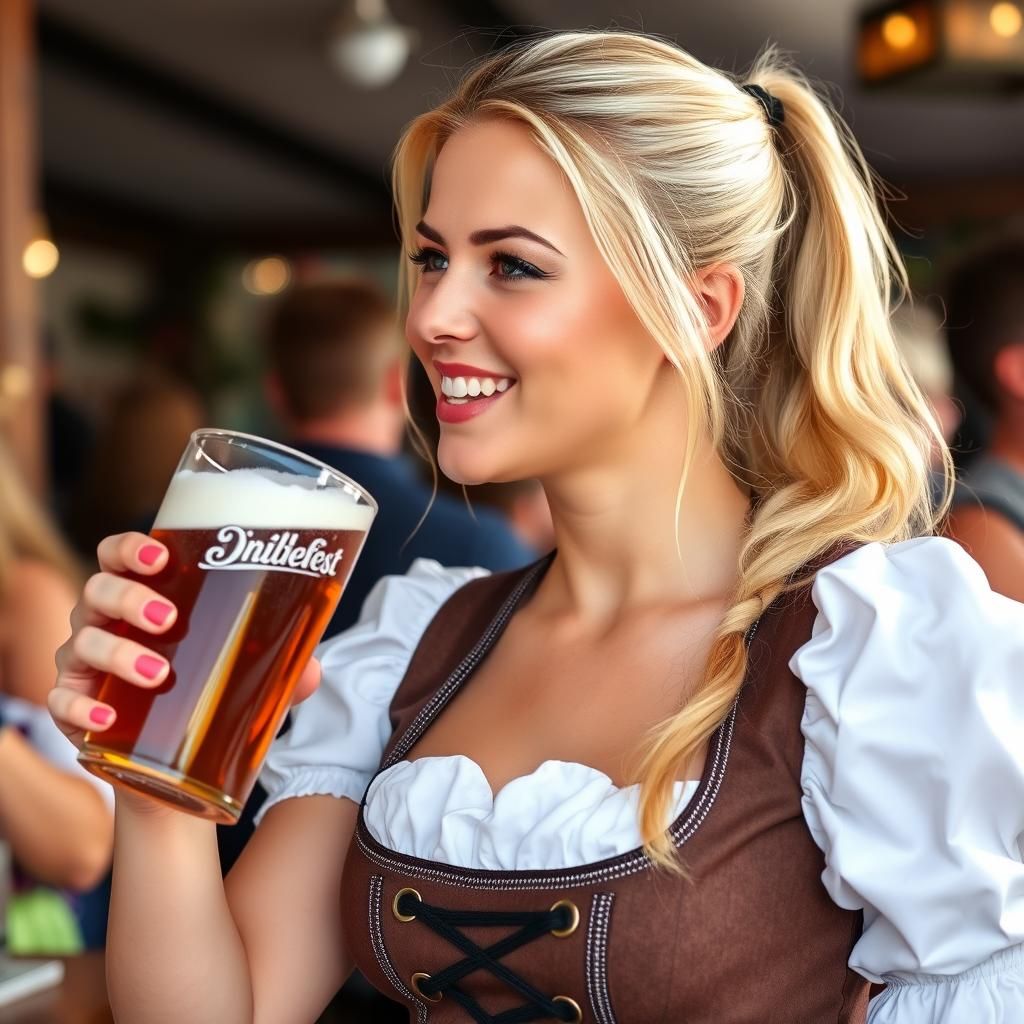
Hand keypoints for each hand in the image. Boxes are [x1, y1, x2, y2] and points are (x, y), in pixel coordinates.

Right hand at [50, 532, 321, 749]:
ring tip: (158, 672)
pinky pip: (62, 702)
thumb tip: (314, 669)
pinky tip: (106, 717)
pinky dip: (80, 707)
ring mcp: (84, 665)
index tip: (161, 557)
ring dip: (117, 653)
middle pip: (98, 590)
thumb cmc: (205, 691)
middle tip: (168, 618)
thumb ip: (279, 666)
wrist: (171, 764)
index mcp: (140, 597)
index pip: (119, 555)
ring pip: (82, 643)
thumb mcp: (243, 674)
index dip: (131, 548)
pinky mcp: (73, 711)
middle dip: (129, 598)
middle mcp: (104, 622)